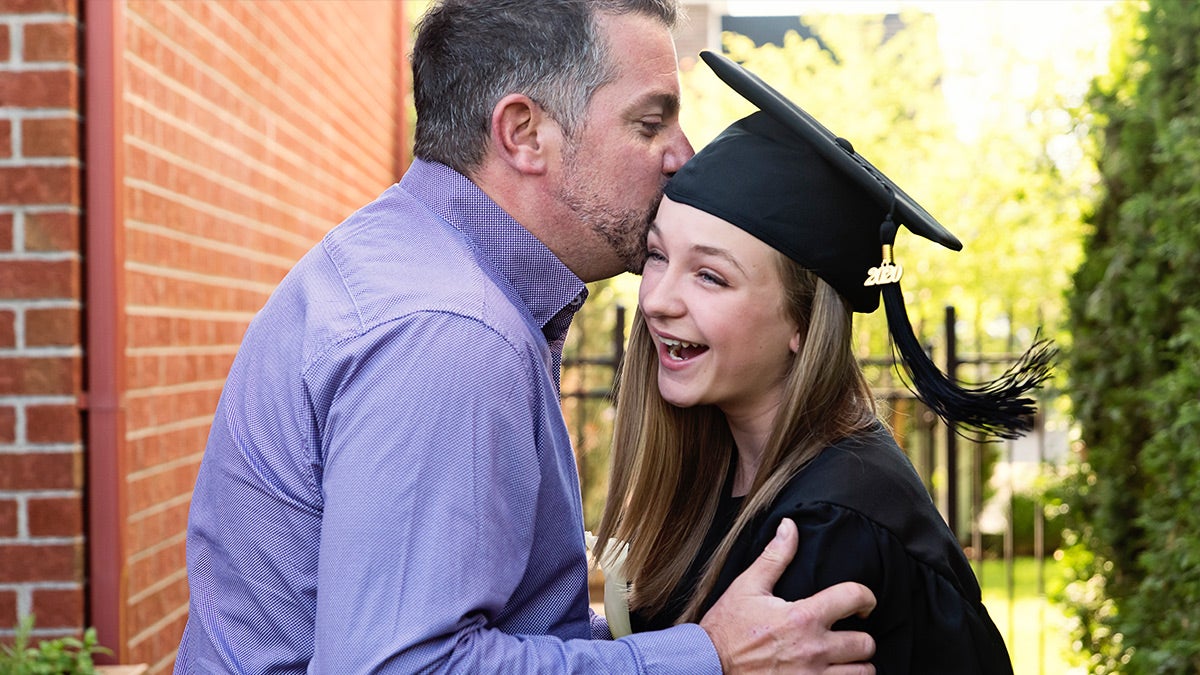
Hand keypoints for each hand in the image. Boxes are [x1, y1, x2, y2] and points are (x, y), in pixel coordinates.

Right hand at [699, 518, 876, 673]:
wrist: (709, 667)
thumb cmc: (727, 628)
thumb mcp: (747, 587)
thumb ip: (775, 556)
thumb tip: (789, 526)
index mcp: (802, 617)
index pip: (854, 597)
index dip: (866, 597)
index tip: (862, 604)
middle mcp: (813, 649)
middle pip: (866, 644)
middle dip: (859, 638)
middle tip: (847, 637)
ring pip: (863, 673)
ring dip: (855, 665)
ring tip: (842, 660)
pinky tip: (830, 674)